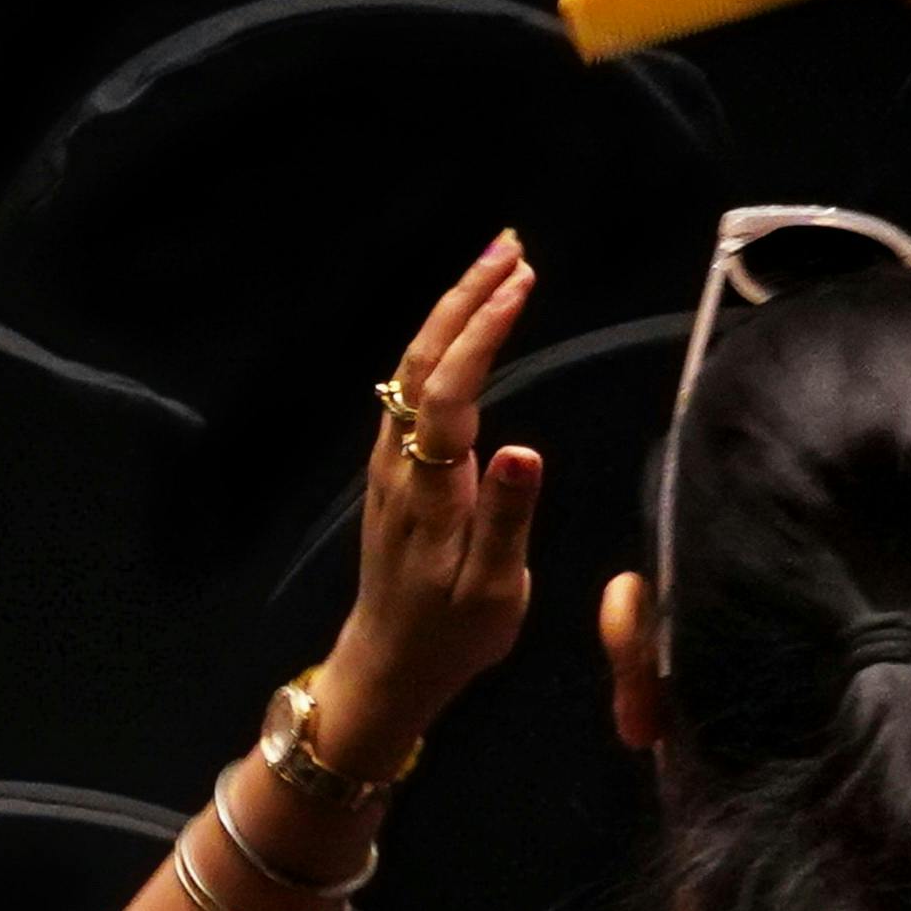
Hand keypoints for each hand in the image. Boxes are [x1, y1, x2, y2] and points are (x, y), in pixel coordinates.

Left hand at [324, 230, 542, 763]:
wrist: (388, 665)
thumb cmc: (450, 636)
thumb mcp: (491, 591)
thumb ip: (507, 520)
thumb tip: (522, 450)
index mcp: (430, 489)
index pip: (450, 393)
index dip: (481, 334)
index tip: (519, 283)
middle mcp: (401, 465)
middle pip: (424, 363)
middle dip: (465, 298)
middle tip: (511, 244)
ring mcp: (391, 464)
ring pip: (414, 370)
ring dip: (453, 312)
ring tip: (499, 264)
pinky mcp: (394, 470)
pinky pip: (414, 389)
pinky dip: (443, 343)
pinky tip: (466, 325)